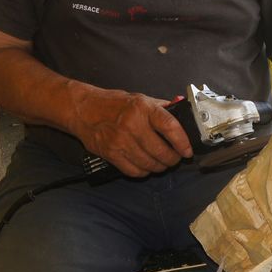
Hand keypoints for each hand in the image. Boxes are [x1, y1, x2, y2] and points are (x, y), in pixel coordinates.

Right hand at [73, 89, 192, 177]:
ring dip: (159, 167)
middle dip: (173, 159)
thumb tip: (181, 105)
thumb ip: (162, 106)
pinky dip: (144, 172)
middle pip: (162, 151)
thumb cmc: (113, 104)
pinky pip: (134, 171)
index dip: (183, 142)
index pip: (170, 127)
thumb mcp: (140, 99)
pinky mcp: (111, 154)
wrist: (83, 110)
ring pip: (150, 164)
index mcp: (143, 108)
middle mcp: (132, 124)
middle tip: (175, 158)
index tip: (187, 150)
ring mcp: (121, 141)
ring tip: (161, 162)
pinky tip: (145, 166)